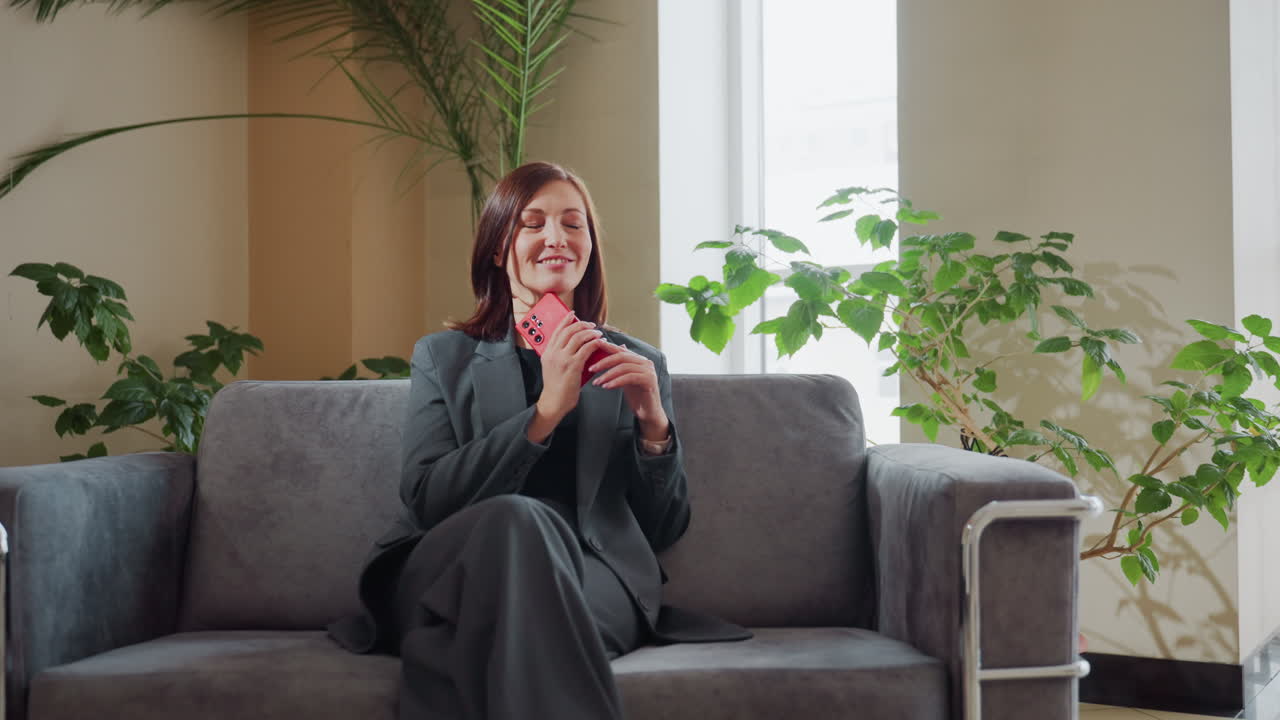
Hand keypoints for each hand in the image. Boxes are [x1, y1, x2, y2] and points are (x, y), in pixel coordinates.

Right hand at [531, 313, 605, 434]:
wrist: (554, 402)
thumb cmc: (556, 387)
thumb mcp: (552, 367)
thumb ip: (560, 355)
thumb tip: (574, 344)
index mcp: (547, 352)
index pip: (556, 330)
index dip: (566, 320)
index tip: (573, 314)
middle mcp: (553, 353)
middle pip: (569, 330)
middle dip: (582, 324)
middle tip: (591, 325)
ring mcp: (563, 358)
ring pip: (578, 336)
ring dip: (591, 332)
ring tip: (598, 333)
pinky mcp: (573, 365)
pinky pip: (587, 348)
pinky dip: (595, 343)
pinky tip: (600, 343)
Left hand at [588, 343, 668, 441]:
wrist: (648, 412)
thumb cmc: (636, 396)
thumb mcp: (625, 378)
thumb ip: (620, 366)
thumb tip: (613, 351)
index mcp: (639, 360)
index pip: (621, 350)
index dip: (608, 347)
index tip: (594, 345)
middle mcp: (646, 362)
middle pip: (621, 356)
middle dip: (604, 362)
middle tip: (591, 369)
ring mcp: (649, 371)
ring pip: (624, 367)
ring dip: (608, 375)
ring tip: (597, 382)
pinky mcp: (649, 380)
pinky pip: (629, 377)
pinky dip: (616, 382)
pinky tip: (606, 387)